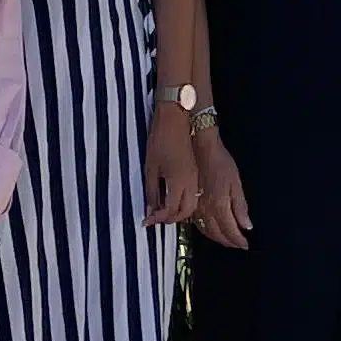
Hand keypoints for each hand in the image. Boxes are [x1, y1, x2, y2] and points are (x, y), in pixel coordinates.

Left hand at [143, 102, 202, 226]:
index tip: (146, 221)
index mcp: (179, 182)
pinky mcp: (195, 172)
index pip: (170, 211)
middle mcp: (191, 183)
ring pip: (192, 204)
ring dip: (179, 211)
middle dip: (170, 219)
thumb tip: (150, 211)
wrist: (176, 119)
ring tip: (163, 210)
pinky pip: (193, 194)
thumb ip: (151, 192)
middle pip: (186, 211)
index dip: (157, 219)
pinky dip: (184, 202)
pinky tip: (172, 198)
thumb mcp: (150, 168)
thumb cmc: (160, 140)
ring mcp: (195, 177)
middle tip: (155, 217)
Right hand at [189, 133, 252, 249]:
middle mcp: (206, 211)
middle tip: (237, 244)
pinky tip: (211, 229)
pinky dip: (206, 230)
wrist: (199, 149)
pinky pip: (197, 223)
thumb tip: (247, 225)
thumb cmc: (220, 163)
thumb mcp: (236, 183)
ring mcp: (195, 208)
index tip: (245, 245)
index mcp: (220, 206)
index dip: (238, 240)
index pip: (230, 231)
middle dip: (228, 242)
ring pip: (205, 231)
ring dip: (216, 238)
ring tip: (226, 240)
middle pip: (217, 234)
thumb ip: (240, 206)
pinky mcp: (188, 203)